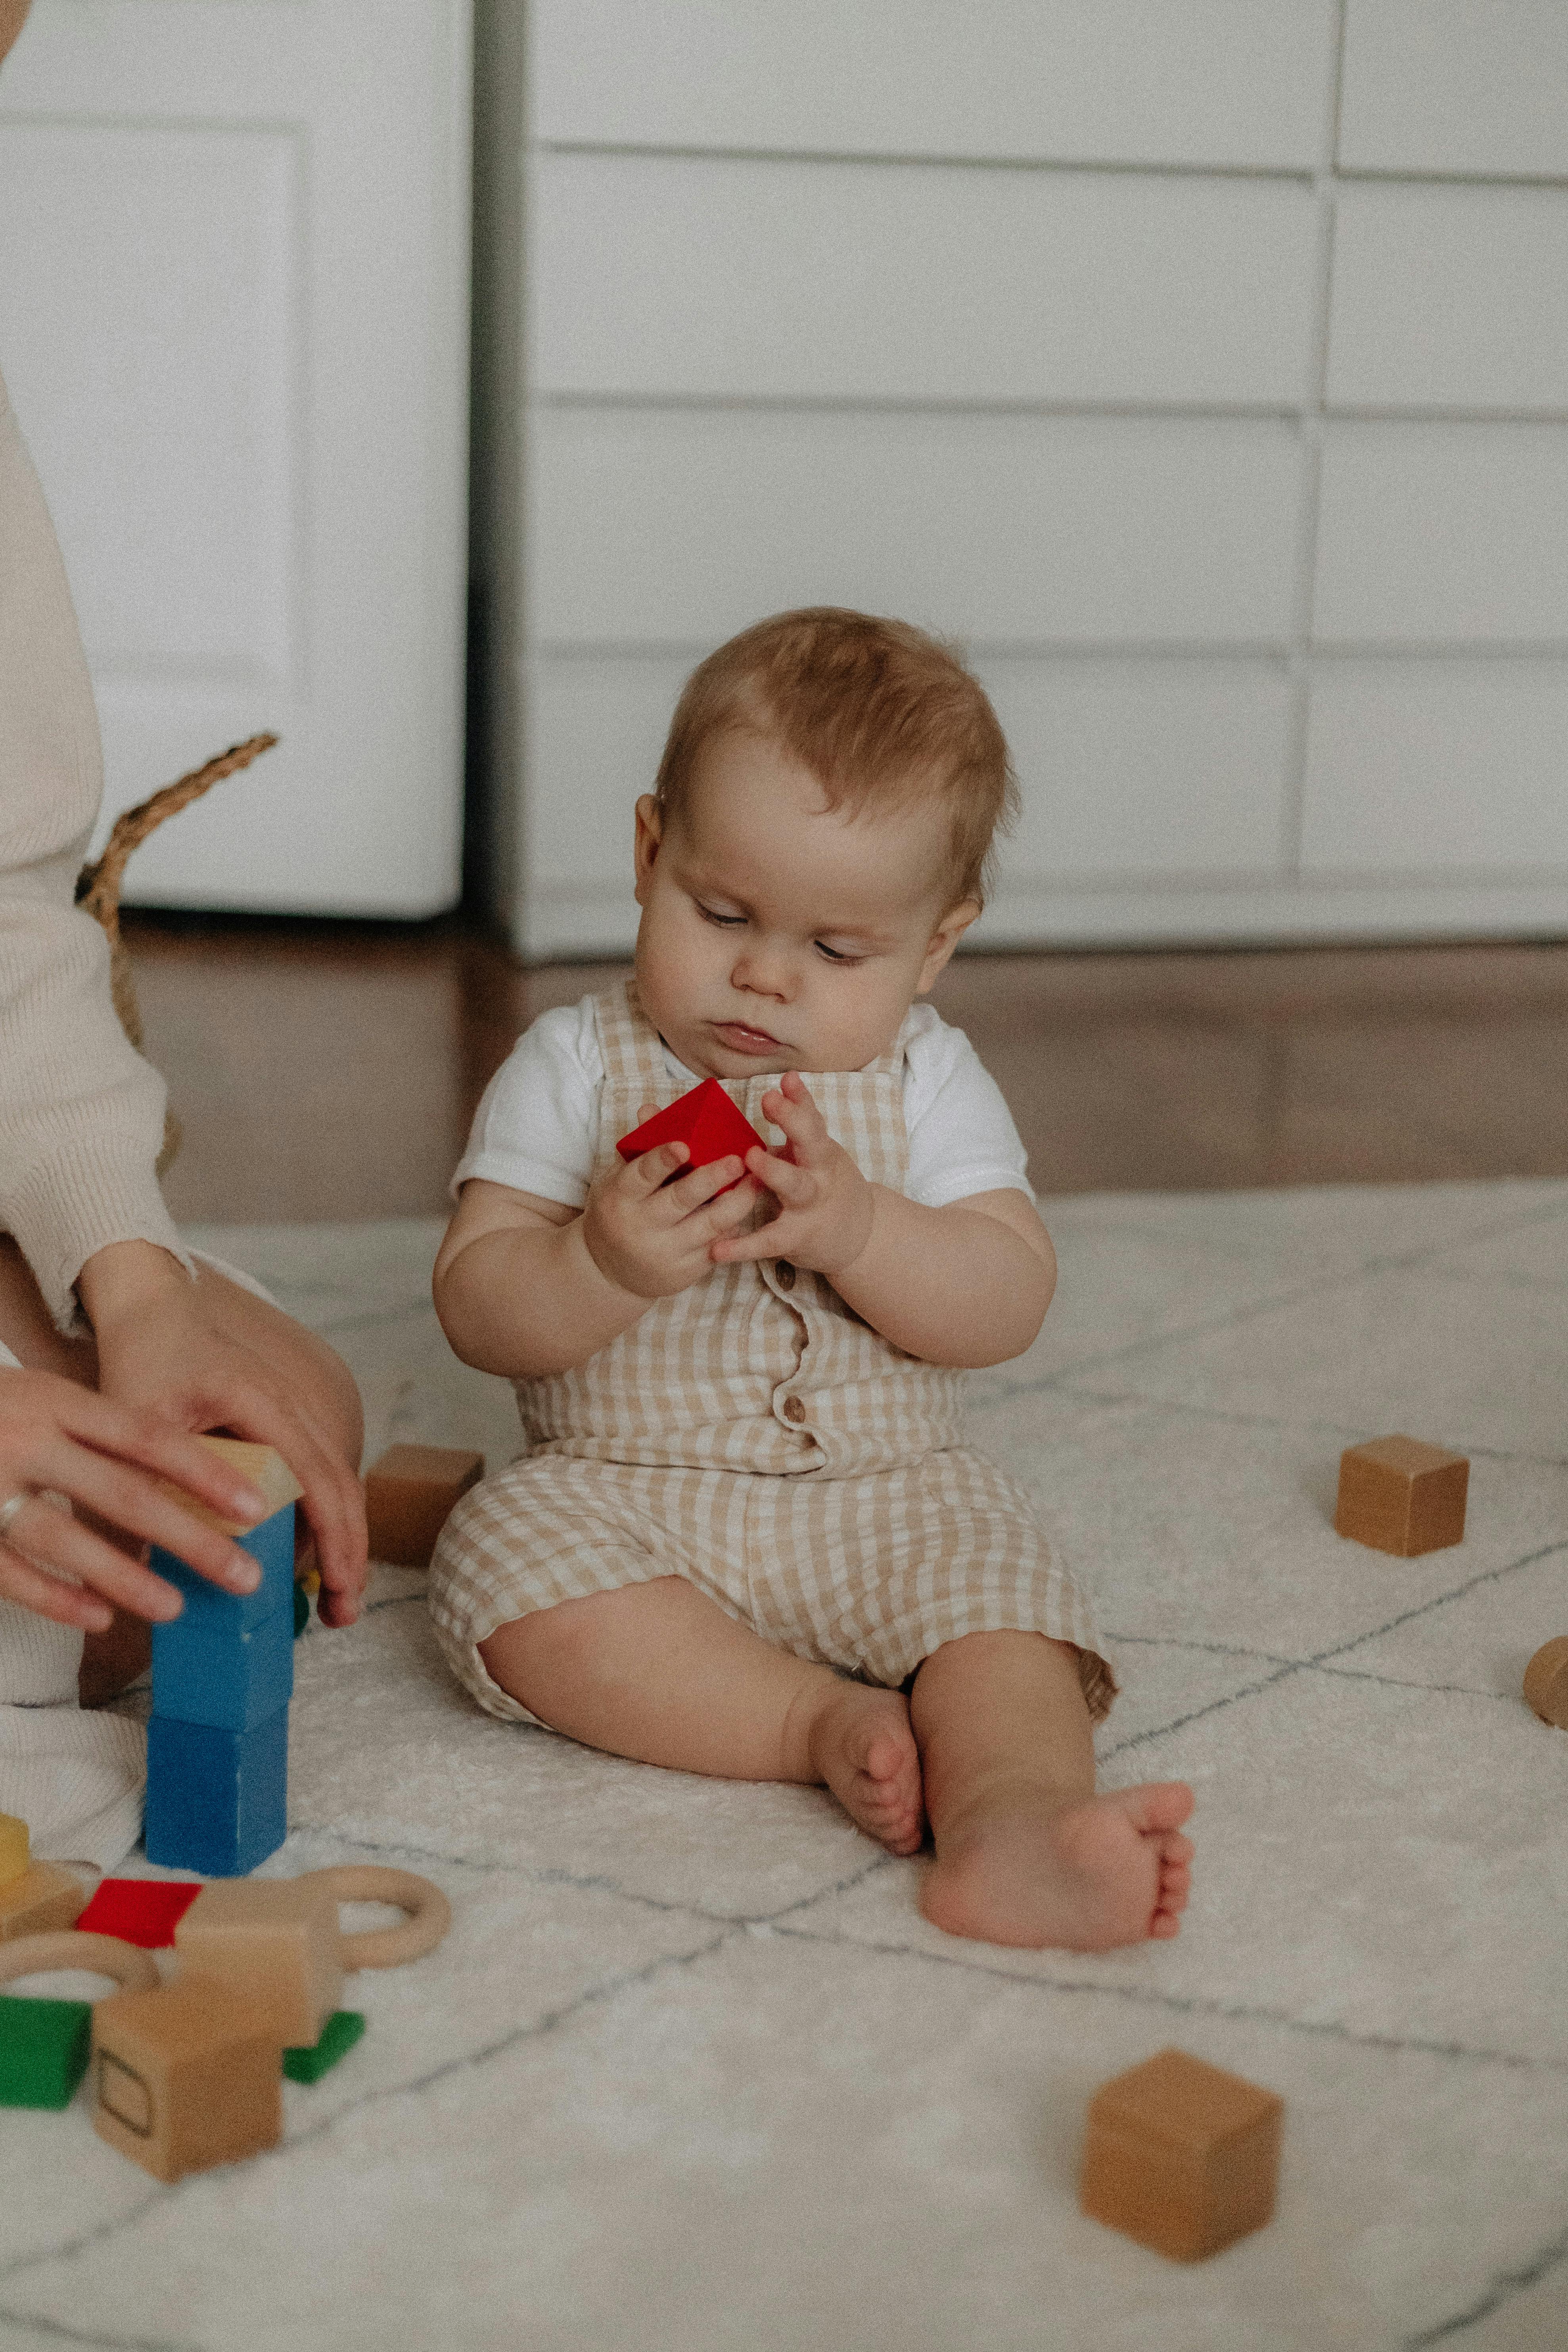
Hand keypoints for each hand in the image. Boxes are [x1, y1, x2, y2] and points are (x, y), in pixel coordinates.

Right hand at [0, 1365, 279, 1634]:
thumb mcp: (42, 1397)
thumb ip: (97, 1432)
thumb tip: (180, 1481)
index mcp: (57, 1401)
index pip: (147, 1437)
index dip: (205, 1473)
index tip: (256, 1507)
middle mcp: (27, 1438)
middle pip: (123, 1493)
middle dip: (190, 1538)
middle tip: (244, 1576)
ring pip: (68, 1540)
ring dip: (127, 1578)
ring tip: (177, 1608)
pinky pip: (12, 1571)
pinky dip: (56, 1597)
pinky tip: (98, 1617)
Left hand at [79, 1244, 366, 1628]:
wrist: (152, 1307)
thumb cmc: (144, 1359)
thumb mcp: (135, 1426)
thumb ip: (145, 1488)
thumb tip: (141, 1574)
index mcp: (266, 1405)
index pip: (319, 1479)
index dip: (336, 1538)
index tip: (343, 1589)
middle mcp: (293, 1409)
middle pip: (342, 1487)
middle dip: (350, 1553)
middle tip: (341, 1614)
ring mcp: (294, 1417)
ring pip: (334, 1485)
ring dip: (338, 1541)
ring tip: (329, 1600)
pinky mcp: (282, 1429)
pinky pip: (313, 1479)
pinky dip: (317, 1521)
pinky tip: (299, 1558)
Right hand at [581, 1101, 761, 1299]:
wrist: (609, 1271)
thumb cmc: (619, 1212)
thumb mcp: (618, 1181)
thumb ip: (640, 1149)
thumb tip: (651, 1109)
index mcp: (619, 1197)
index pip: (641, 1176)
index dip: (662, 1160)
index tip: (684, 1145)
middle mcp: (640, 1227)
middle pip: (681, 1200)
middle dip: (712, 1179)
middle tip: (738, 1159)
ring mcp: (665, 1253)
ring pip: (709, 1225)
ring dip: (737, 1201)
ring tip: (757, 1180)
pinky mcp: (686, 1272)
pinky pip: (717, 1246)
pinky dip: (735, 1226)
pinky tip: (749, 1207)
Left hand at [710, 1072, 873, 1278]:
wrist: (860, 1236)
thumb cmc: (827, 1184)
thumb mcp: (819, 1152)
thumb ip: (802, 1120)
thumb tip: (786, 1078)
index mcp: (820, 1152)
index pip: (813, 1118)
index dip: (800, 1099)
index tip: (786, 1079)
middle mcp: (819, 1175)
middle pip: (812, 1144)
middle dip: (794, 1122)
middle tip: (769, 1101)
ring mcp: (810, 1206)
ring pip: (795, 1186)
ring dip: (775, 1170)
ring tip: (750, 1157)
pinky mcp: (797, 1238)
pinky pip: (769, 1241)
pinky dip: (743, 1247)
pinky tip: (718, 1250)